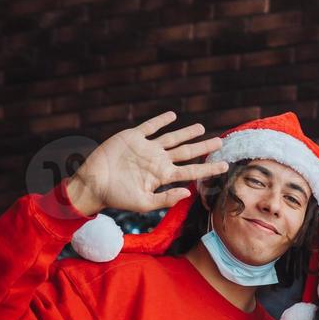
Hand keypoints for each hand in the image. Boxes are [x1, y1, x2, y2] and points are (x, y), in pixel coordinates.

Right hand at [65, 111, 230, 216]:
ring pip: (171, 138)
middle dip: (203, 147)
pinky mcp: (132, 138)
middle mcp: (158, 161)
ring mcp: (146, 148)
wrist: (94, 184)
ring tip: (201, 128)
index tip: (225, 165)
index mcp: (163, 176)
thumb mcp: (144, 203)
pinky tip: (172, 116)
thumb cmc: (118, 197)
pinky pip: (149, 127)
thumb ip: (166, 199)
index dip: (208, 168)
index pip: (191, 170)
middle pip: (186, 152)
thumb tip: (188, 193)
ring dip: (186, 133)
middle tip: (220, 142)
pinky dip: (160, 121)